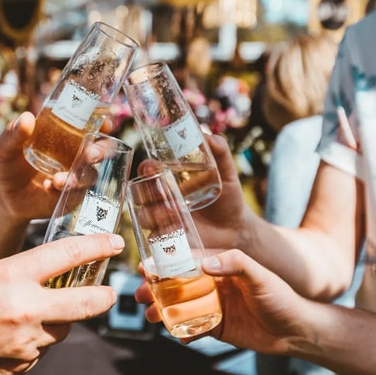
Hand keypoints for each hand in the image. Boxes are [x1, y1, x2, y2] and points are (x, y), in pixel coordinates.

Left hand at [0, 112, 115, 221]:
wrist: (5, 197)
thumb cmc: (8, 165)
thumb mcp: (5, 149)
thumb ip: (12, 134)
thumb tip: (26, 118)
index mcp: (66, 134)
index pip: (91, 125)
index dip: (103, 123)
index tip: (104, 123)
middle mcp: (77, 153)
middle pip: (102, 149)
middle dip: (102, 151)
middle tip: (92, 155)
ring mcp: (77, 175)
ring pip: (91, 174)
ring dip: (80, 176)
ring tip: (59, 180)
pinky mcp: (72, 195)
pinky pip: (78, 192)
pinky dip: (67, 189)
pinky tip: (50, 186)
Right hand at [0, 233, 124, 374]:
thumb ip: (24, 275)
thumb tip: (56, 277)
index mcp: (13, 277)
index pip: (69, 255)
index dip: (98, 246)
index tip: (114, 243)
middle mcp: (26, 310)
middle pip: (86, 302)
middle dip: (103, 296)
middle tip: (108, 292)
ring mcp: (26, 344)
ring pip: (61, 330)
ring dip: (56, 321)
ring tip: (27, 316)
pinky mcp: (21, 368)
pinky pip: (41, 351)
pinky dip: (35, 342)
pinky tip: (10, 337)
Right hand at [134, 249, 308, 353]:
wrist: (296, 331)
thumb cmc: (281, 297)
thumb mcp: (259, 275)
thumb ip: (234, 263)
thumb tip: (204, 262)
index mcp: (221, 266)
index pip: (187, 261)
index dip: (165, 263)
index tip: (145, 265)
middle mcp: (214, 285)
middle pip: (178, 285)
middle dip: (156, 289)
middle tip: (139, 294)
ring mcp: (214, 306)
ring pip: (181, 307)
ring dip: (163, 311)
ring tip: (150, 316)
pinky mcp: (217, 327)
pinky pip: (194, 329)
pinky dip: (182, 333)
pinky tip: (176, 336)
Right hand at [137, 134, 255, 250]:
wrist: (236, 229)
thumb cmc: (228, 197)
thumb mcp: (227, 172)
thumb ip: (220, 151)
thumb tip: (207, 134)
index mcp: (169, 179)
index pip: (148, 170)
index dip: (146, 168)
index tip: (153, 166)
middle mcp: (161, 198)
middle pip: (140, 193)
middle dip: (146, 192)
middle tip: (163, 191)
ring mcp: (162, 220)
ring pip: (144, 216)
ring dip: (154, 214)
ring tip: (174, 213)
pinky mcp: (167, 240)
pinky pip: (153, 239)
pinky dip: (159, 236)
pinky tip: (175, 231)